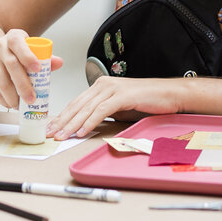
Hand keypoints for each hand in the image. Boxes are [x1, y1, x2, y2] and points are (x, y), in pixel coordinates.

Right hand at [0, 28, 64, 108]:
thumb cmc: (14, 54)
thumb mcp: (28, 51)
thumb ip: (44, 57)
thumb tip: (59, 62)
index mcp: (13, 37)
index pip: (19, 44)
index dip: (28, 56)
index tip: (38, 69)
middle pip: (11, 65)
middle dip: (23, 85)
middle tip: (31, 98)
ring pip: (1, 80)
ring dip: (12, 96)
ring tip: (21, 104)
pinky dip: (2, 99)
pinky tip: (10, 103)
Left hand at [46, 76, 183, 139]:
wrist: (169, 94)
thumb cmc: (146, 102)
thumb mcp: (119, 109)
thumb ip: (103, 113)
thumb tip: (85, 125)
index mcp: (101, 86)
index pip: (76, 102)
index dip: (62, 116)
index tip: (52, 128)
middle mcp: (104, 84)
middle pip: (78, 105)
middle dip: (63, 121)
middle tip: (51, 134)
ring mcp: (113, 89)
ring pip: (86, 108)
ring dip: (73, 124)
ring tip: (63, 136)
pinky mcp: (122, 95)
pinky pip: (102, 110)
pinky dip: (90, 122)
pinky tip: (82, 131)